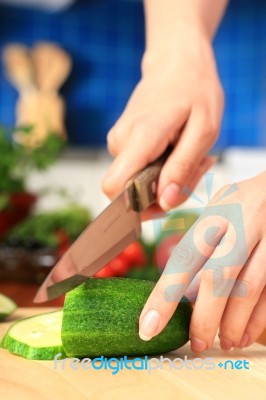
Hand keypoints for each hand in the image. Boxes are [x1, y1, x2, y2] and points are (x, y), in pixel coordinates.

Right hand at [102, 28, 223, 214]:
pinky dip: (162, 169)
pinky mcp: (122, 143)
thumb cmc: (194, 90)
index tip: (167, 200)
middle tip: (197, 167)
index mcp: (141, 137)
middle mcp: (121, 141)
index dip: (137, 206)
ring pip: (137, 182)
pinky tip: (179, 149)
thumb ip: (182, 169)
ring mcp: (118, 142)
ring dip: (168, 179)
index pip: (114, 187)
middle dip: (165, 192)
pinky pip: (137, 170)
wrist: (175, 62)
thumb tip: (165, 202)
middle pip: (131, 191)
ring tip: (191, 152)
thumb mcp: (204, 130)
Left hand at [138, 171, 265, 351]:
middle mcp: (244, 222)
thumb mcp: (222, 209)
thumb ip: (203, 244)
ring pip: (248, 291)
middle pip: (217, 278)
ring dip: (232, 325)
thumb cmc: (248, 201)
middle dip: (203, 318)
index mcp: (218, 211)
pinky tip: (245, 334)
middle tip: (195, 343)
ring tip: (224, 341)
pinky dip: (257, 320)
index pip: (185, 257)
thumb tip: (184, 293)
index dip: (164, 296)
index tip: (148, 325)